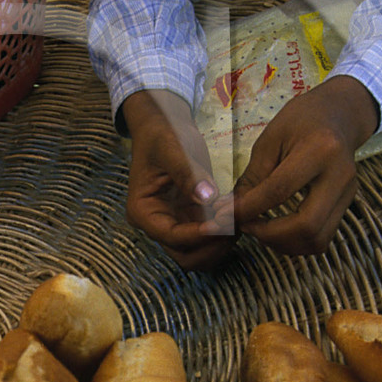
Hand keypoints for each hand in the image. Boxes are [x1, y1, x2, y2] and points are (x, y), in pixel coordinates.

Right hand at [121, 89, 233, 270]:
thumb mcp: (173, 148)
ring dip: (220, 244)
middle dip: (211, 246)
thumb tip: (206, 197)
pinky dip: (224, 232)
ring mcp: (175, 223)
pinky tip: (235, 211)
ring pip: (199, 253)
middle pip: (185, 255)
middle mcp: (156, 224)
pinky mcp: (191, 218)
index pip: (171, 236)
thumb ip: (187, 173)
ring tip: (237, 218)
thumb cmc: (164, 134)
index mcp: (143, 211)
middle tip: (234, 225)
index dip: (198, 235)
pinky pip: (209, 238)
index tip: (222, 223)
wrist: (165, 126)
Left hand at [224, 75, 380, 257]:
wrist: (340, 113)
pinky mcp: (347, 204)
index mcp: (319, 150)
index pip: (279, 191)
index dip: (248, 209)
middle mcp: (339, 175)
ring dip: (283, 244)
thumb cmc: (301, 120)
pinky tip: (278, 230)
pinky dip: (296, 242)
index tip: (224, 215)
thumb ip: (252, 178)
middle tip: (245, 226)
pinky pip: (322, 238)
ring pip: (317, 239)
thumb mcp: (270, 140)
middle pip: (306, 226)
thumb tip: (229, 212)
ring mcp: (348, 193)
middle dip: (269, 235)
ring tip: (260, 229)